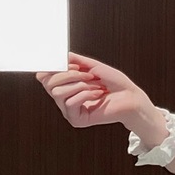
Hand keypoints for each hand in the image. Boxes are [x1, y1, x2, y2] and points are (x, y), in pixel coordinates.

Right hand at [35, 51, 150, 129]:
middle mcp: (65, 98)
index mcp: (66, 85)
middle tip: (88, 75)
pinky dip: (85, 95)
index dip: (52, 68)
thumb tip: (60, 55)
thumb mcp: (93, 66)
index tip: (68, 63)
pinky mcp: (76, 119)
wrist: (130, 96)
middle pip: (48, 83)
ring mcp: (69, 110)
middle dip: (69, 75)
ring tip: (95, 85)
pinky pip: (69, 103)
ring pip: (58, 93)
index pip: (44, 77)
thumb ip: (75, 60)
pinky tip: (97, 95)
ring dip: (80, 85)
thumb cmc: (116, 83)